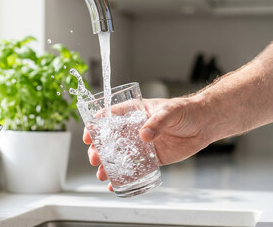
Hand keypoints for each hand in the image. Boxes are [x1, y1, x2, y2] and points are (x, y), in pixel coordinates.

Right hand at [84, 97, 211, 190]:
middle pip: (110, 139)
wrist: (205, 124)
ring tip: (101, 174)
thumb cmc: (186, 110)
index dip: (96, 126)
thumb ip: (156, 123)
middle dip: (99, 149)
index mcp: (134, 113)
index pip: (109, 117)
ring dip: (108, 165)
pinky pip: (135, 168)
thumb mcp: (169, 111)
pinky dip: (125, 176)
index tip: (89, 135)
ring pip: (119, 155)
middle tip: (94, 158)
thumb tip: (144, 136)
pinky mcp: (152, 158)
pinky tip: (115, 184)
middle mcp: (134, 129)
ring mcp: (141, 144)